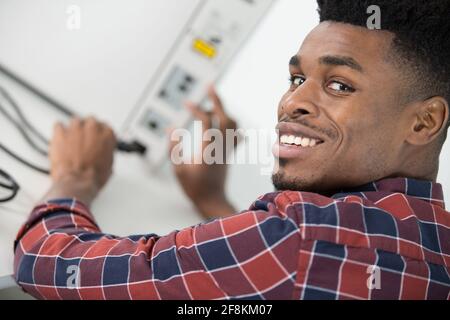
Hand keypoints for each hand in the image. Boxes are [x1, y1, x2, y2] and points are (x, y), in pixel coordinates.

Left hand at [44, 117, 115, 205]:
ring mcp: (76, 129)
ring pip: (75, 121)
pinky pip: (58, 126)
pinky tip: (60, 140)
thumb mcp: (109, 165)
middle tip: (85, 141)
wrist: (78, 182)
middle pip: (91, 121)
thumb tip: (102, 154)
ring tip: (72, 141)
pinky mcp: (61, 133)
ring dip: (74, 130)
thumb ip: (106, 153)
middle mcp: (93, 128)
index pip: (106, 128)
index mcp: (107, 135)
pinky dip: (59, 132)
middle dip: (88, 130)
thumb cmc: (93, 177)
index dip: (100, 135)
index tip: (97, 140)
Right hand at [169, 85, 237, 218]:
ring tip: (210, 106)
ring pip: (233, 124)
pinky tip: (221, 122)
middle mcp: (222, 147)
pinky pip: (235, 134)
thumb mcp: (178, 168)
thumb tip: (172, 129)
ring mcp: (228, 149)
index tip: (187, 103)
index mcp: (209, 149)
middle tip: (209, 86)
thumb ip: (173, 148)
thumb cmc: (194, 187)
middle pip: (225, 117)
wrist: (212, 200)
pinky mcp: (229, 153)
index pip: (207, 120)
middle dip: (218, 99)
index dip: (197, 108)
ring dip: (223, 111)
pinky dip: (230, 124)